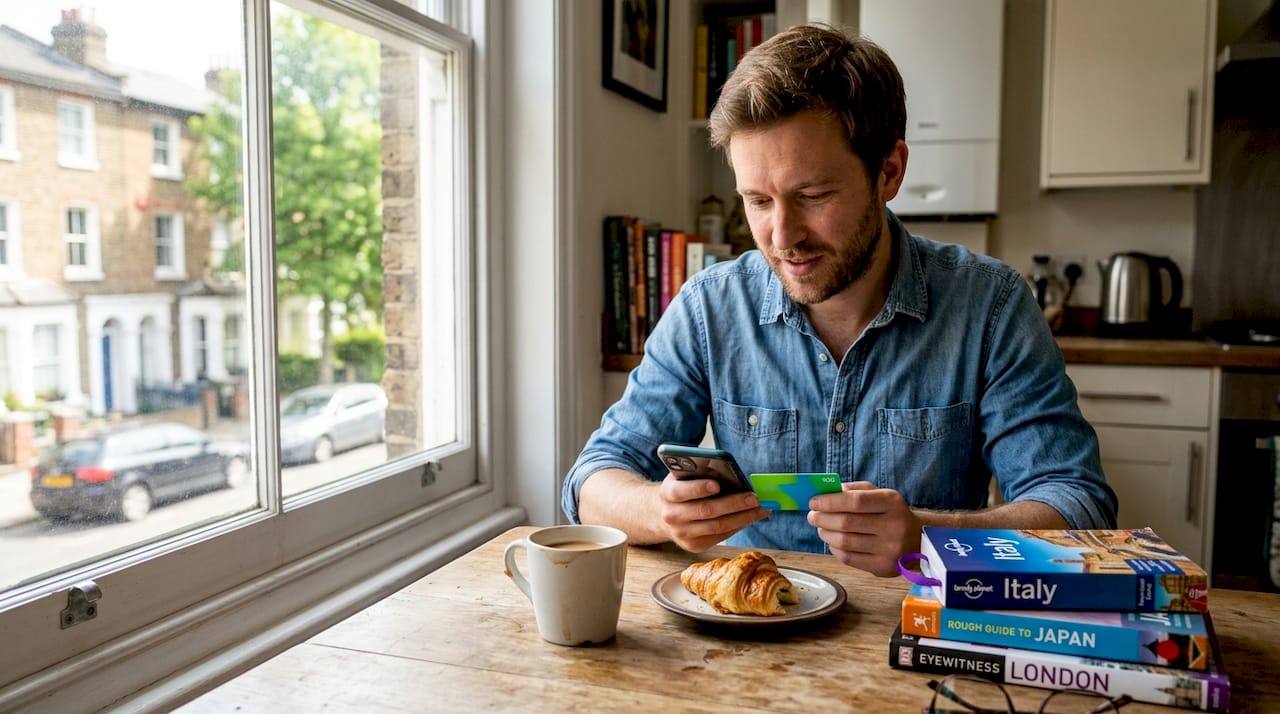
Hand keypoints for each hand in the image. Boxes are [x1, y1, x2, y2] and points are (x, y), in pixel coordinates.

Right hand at [658, 474, 767, 551]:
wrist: (663, 514)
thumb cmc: (681, 489)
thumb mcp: (683, 477)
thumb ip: (699, 473)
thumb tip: (730, 473)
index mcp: (667, 493)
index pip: (680, 492)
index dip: (698, 488)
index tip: (717, 484)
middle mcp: (672, 516)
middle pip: (706, 511)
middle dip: (733, 504)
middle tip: (754, 498)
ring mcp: (682, 534)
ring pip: (718, 526)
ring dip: (743, 517)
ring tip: (761, 508)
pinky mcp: (694, 546)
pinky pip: (721, 536)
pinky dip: (738, 525)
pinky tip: (751, 517)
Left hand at [807, 481, 921, 576]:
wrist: (918, 539)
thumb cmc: (891, 513)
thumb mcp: (879, 494)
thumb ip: (853, 490)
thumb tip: (824, 493)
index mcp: (891, 502)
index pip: (854, 501)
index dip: (830, 502)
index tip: (813, 502)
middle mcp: (893, 526)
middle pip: (846, 523)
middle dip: (823, 518)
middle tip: (812, 516)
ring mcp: (890, 549)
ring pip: (845, 542)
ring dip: (826, 534)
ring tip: (821, 528)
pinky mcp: (883, 567)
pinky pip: (849, 558)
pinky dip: (834, 549)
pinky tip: (833, 542)